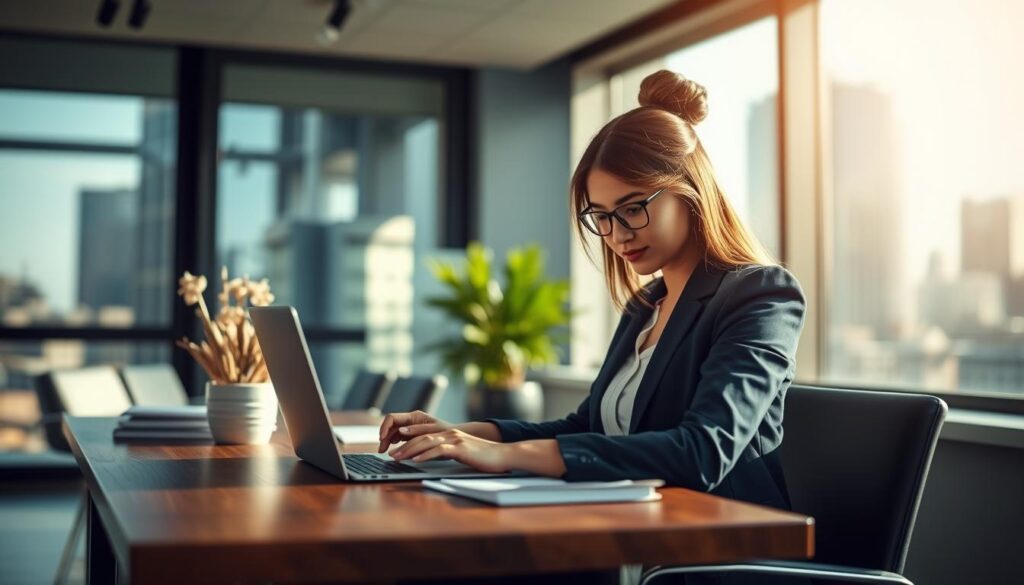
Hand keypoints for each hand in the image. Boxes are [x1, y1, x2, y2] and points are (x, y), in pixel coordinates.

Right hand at [377, 410, 452, 453]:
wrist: (454, 437)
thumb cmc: (446, 433)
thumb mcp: (431, 432)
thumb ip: (416, 431)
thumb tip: (400, 431)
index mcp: (414, 416)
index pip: (392, 418)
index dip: (384, 427)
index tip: (382, 439)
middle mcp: (410, 420)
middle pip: (391, 426)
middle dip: (384, 437)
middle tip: (381, 450)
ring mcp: (410, 427)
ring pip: (393, 432)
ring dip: (387, 441)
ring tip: (385, 452)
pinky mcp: (412, 434)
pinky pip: (398, 437)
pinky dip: (393, 443)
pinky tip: (393, 450)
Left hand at [389, 428, 512, 473]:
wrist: (502, 455)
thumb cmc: (483, 457)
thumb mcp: (462, 452)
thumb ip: (448, 451)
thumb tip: (432, 456)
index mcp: (449, 434)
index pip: (423, 435)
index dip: (407, 440)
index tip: (395, 447)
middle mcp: (450, 434)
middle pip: (421, 437)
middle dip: (403, 446)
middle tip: (391, 454)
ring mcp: (455, 440)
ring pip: (427, 442)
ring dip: (410, 450)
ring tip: (398, 457)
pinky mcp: (461, 448)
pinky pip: (439, 451)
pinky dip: (426, 455)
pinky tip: (417, 460)